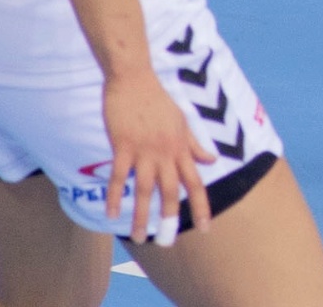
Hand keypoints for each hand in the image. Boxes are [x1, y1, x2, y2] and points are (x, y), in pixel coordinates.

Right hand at [102, 70, 213, 242]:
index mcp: (181, 148)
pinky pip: (119, 175)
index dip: (202, 205)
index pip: (196, 182)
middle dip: (170, 218)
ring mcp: (144, 150)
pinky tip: (111, 214)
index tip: (207, 228)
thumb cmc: (158, 101)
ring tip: (138, 237)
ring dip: (141, 215)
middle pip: (171, 191)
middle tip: (166, 243)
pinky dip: (115, 195)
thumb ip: (194, 144)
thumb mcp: (182, 122)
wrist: (135, 79)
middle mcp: (166, 152)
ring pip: (145, 189)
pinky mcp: (123, 145)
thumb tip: (211, 160)